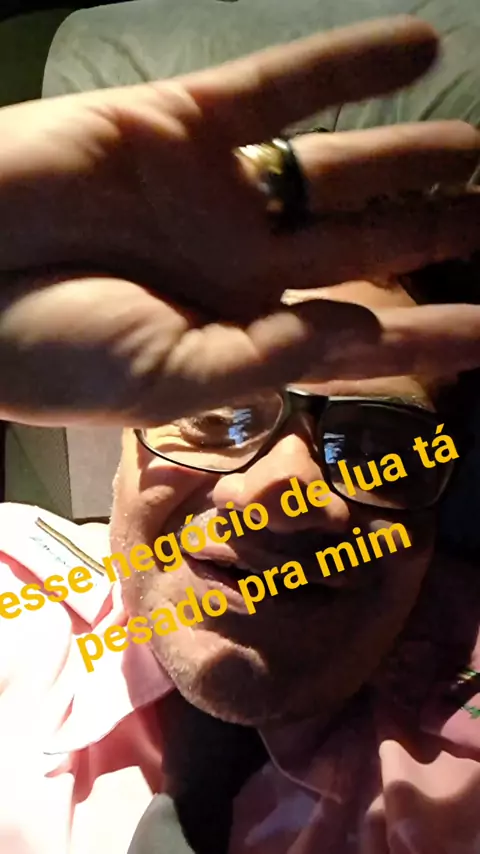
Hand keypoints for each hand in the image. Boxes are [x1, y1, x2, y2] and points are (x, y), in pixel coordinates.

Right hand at [0, 16, 478, 424]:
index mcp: (242, 333)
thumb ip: (264, 360)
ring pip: (338, 168)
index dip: (430, 336)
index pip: (359, 337)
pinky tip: (422, 45)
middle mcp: (243, 262)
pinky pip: (280, 88)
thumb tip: (360, 331)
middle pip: (366, 248)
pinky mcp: (182, 124)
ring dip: (412, 155)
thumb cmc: (52, 351)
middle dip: (437, 237)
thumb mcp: (164, 382)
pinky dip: (349, 63)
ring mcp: (217, 191)